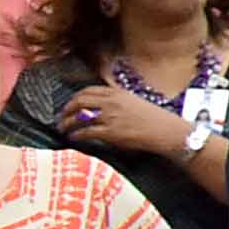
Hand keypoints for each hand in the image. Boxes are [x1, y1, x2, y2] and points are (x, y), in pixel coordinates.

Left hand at [60, 85, 187, 155]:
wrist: (167, 131)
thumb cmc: (155, 119)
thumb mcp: (135, 102)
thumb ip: (118, 101)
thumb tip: (103, 106)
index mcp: (117, 93)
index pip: (89, 90)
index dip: (76, 97)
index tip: (71, 104)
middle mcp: (111, 102)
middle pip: (79, 101)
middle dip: (67, 109)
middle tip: (62, 116)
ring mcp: (110, 117)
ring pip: (79, 117)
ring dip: (67, 123)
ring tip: (63, 128)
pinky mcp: (110, 132)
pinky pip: (86, 132)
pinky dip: (76, 135)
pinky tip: (73, 137)